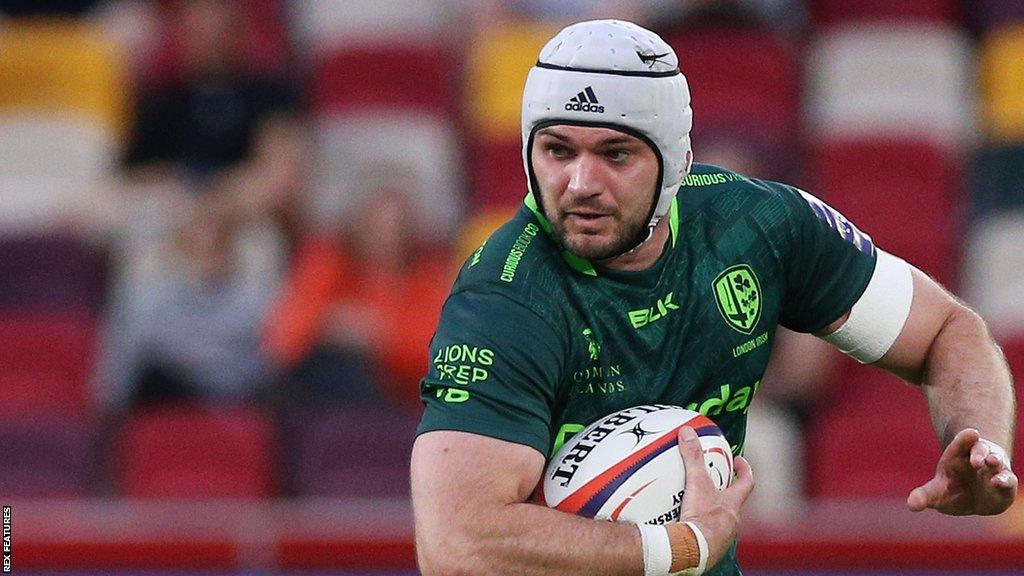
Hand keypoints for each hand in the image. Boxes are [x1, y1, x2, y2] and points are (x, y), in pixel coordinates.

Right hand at [672, 426, 753, 568]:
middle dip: (725, 492)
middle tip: (713, 482)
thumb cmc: (701, 519)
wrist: (693, 551)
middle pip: (732, 503)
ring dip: (711, 511)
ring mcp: (722, 537)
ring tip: (695, 504)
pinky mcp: (710, 549)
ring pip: (720, 520)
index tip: (740, 461)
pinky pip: (707, 535)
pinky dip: (699, 528)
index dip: (745, 470)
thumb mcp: (696, 483)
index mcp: (732, 504)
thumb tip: (688, 433)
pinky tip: (686, 525)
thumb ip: (692, 457)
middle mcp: (732, 522)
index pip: (746, 483)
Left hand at [907, 428, 1017, 515]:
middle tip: (976, 459)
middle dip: (978, 452)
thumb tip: (911, 505)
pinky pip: (1007, 479)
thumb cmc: (953, 490)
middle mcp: (976, 458)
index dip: (964, 439)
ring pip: (996, 461)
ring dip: (995, 461)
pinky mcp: (1005, 483)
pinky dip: (1004, 480)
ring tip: (991, 463)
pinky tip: (998, 482)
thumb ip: (924, 496)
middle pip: (979, 449)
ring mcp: (993, 469)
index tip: (971, 432)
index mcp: (956, 457)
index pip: (960, 445)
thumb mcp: (937, 493)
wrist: (976, 498)